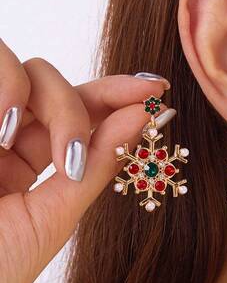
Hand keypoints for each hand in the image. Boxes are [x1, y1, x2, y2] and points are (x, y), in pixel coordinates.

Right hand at [0, 39, 170, 282]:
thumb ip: (99, 162)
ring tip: (19, 142)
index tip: (155, 92)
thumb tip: (146, 116)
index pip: (77, 112)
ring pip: (19, 67)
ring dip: (42, 100)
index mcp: (28, 162)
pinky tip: (1, 134)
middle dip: (80, 106)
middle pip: (53, 84)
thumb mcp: (55, 215)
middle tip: (83, 150)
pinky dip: (4, 89)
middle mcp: (2, 137)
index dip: (116, 96)